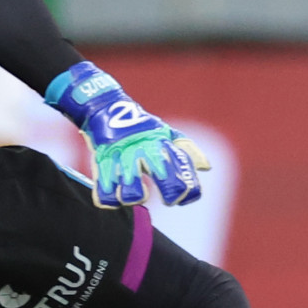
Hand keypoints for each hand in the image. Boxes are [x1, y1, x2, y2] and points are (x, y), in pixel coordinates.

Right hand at [45, 61, 210, 206]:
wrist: (106, 108)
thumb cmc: (141, 128)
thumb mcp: (165, 134)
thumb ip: (186, 151)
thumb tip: (206, 167)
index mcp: (162, 142)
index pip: (184, 167)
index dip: (189, 188)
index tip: (184, 197)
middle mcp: (144, 149)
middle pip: (165, 179)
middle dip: (171, 194)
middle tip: (169, 200)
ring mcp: (122, 157)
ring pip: (133, 193)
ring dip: (135, 196)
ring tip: (136, 195)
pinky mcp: (102, 164)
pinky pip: (106, 193)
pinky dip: (110, 199)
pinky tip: (114, 195)